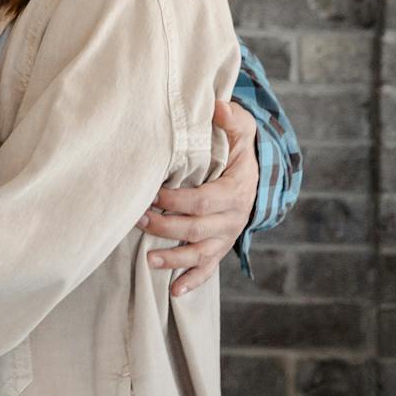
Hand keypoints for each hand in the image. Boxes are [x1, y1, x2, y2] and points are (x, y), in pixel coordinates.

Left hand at [139, 100, 257, 297]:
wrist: (256, 176)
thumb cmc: (239, 150)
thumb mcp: (241, 131)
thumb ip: (230, 118)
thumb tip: (217, 105)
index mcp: (236, 190)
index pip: (203, 200)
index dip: (176, 199)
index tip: (152, 193)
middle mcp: (233, 217)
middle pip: (198, 228)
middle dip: (167, 226)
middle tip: (139, 220)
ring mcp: (226, 235)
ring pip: (201, 253)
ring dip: (175, 258)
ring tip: (149, 259)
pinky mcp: (220, 247)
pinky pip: (208, 268)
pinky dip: (192, 281)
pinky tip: (173, 291)